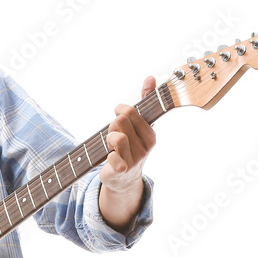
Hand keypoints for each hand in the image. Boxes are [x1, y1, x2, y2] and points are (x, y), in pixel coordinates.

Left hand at [98, 76, 156, 231]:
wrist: (124, 179)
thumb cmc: (130, 147)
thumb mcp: (139, 125)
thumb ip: (145, 101)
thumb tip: (151, 77)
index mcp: (151, 134)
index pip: (130, 112)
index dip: (120, 112)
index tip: (119, 117)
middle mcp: (146, 147)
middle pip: (120, 121)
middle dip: (112, 126)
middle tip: (114, 136)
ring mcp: (135, 159)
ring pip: (115, 136)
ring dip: (108, 140)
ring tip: (112, 147)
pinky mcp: (122, 170)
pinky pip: (110, 155)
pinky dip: (106, 156)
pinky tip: (111, 159)